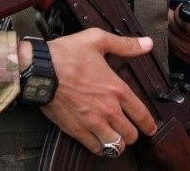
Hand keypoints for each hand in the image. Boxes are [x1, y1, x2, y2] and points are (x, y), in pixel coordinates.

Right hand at [34, 29, 156, 156]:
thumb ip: (125, 44)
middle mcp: (108, 109)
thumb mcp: (97, 40)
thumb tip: (147, 44)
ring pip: (116, 145)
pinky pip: (96, 148)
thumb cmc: (66, 55)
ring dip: (117, 143)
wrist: (39, 70)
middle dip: (132, 133)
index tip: (150, 127)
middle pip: (131, 134)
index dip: (149, 124)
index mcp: (116, 89)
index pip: (142, 114)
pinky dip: (101, 147)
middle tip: (129, 130)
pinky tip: (100, 141)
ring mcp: (92, 122)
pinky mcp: (77, 130)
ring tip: (115, 138)